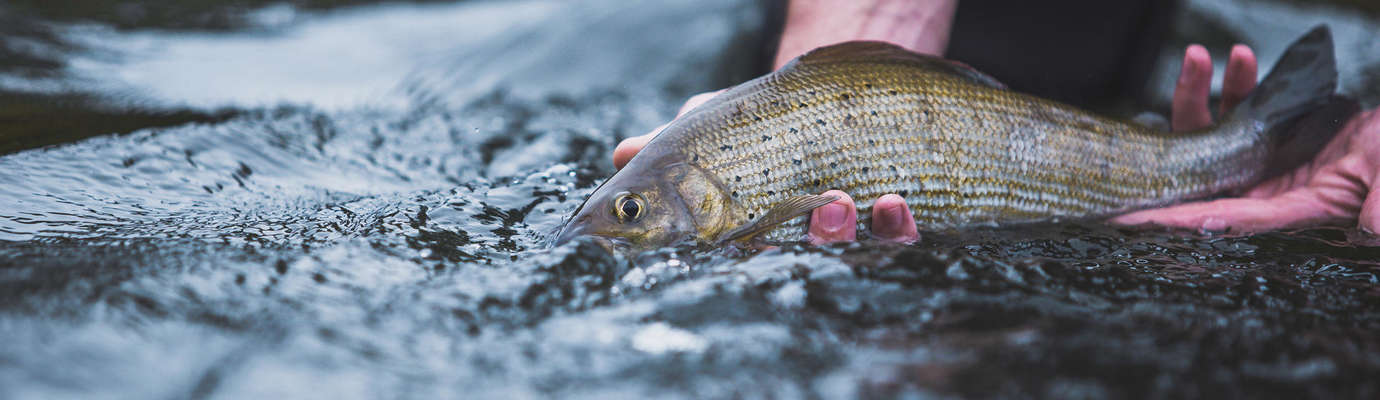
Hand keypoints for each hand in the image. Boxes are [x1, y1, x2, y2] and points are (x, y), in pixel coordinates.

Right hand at [612, 0, 950, 243]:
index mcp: (752, 228)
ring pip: (853, 250)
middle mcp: (800, 237)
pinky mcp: (891, 218)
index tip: (750, 237)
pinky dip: (897, 225)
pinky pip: (899, 237)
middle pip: (805, 256)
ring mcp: (848, 230)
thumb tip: (621, 154)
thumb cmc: (758, 122)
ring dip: (852, 231)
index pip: (746, 251)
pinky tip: (894, 201)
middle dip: (814, 238)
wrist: (831, 90)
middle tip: (821, 208)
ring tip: (849, 201)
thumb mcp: (710, 126)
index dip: (747, 252)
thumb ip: (669, 146)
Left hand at [1115, 44, 1379, 232]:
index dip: (1185, 220)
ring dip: (1202, 96)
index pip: (1231, 218)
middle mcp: (1270, 189)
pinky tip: (1239, 58)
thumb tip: (1373, 228)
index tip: (1137, 220)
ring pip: (1213, 136)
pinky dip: (1235, 85)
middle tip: (1141, 134)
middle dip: (1170, 152)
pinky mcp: (1271, 136)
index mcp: (1296, 208)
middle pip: (1203, 176)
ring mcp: (1266, 162)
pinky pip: (1239, 110)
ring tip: (1200, 56)